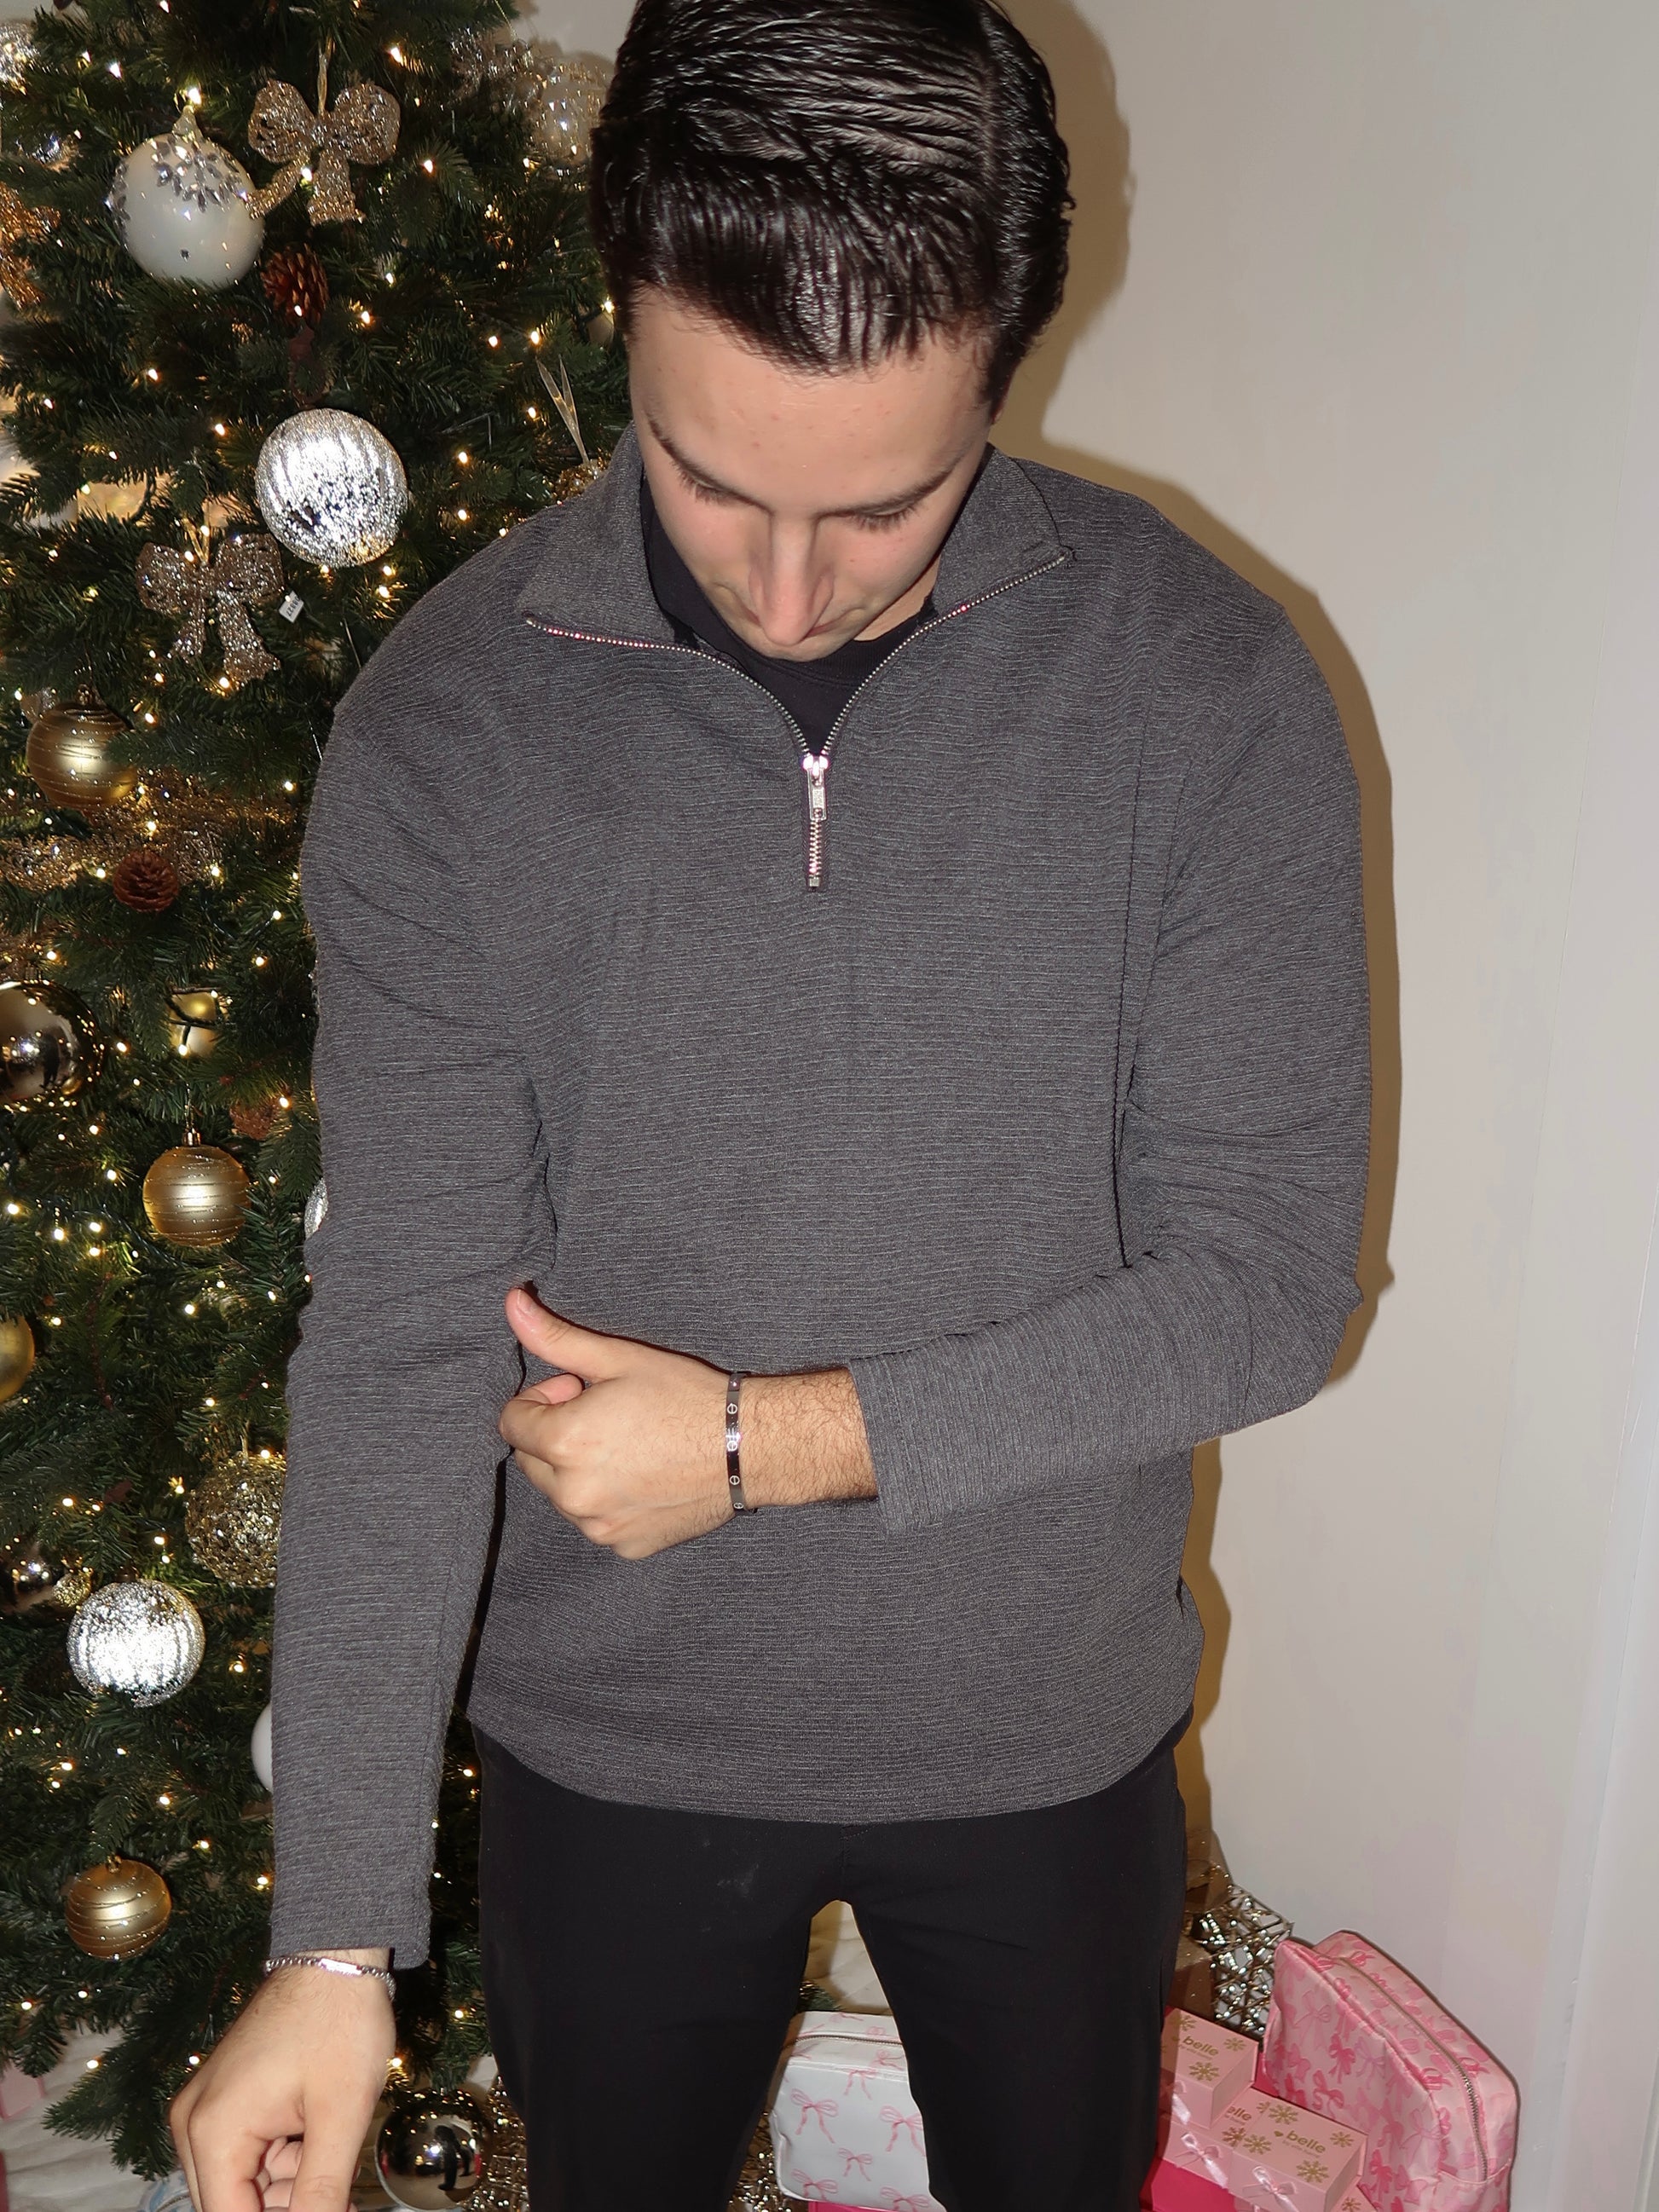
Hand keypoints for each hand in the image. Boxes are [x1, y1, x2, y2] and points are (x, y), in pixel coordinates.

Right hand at [170, 1955, 393, 2211]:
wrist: (335, 1952)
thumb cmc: (340, 2023)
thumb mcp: (340, 2114)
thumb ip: (320, 2191)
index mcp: (213, 2132)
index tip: (324, 2209)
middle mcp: (193, 2126)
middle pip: (232, 2204)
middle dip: (287, 2203)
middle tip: (340, 2192)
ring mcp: (206, 2109)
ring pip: (243, 2182)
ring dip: (290, 2183)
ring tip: (337, 2153)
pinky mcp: (224, 2097)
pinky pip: (246, 2152)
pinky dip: (284, 2157)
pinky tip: (320, 2136)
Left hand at [499, 1288, 731, 1558]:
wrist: (747, 1446)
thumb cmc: (684, 1396)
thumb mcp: (618, 1358)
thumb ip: (556, 1337)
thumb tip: (511, 1302)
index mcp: (564, 1442)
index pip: (511, 1422)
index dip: (541, 1399)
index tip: (579, 1389)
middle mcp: (572, 1494)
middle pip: (532, 1461)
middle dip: (556, 1436)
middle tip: (607, 1415)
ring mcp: (598, 1527)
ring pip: (562, 1494)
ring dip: (579, 1471)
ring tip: (630, 1447)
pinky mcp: (624, 1546)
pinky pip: (597, 1522)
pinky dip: (609, 1502)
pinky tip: (646, 1477)